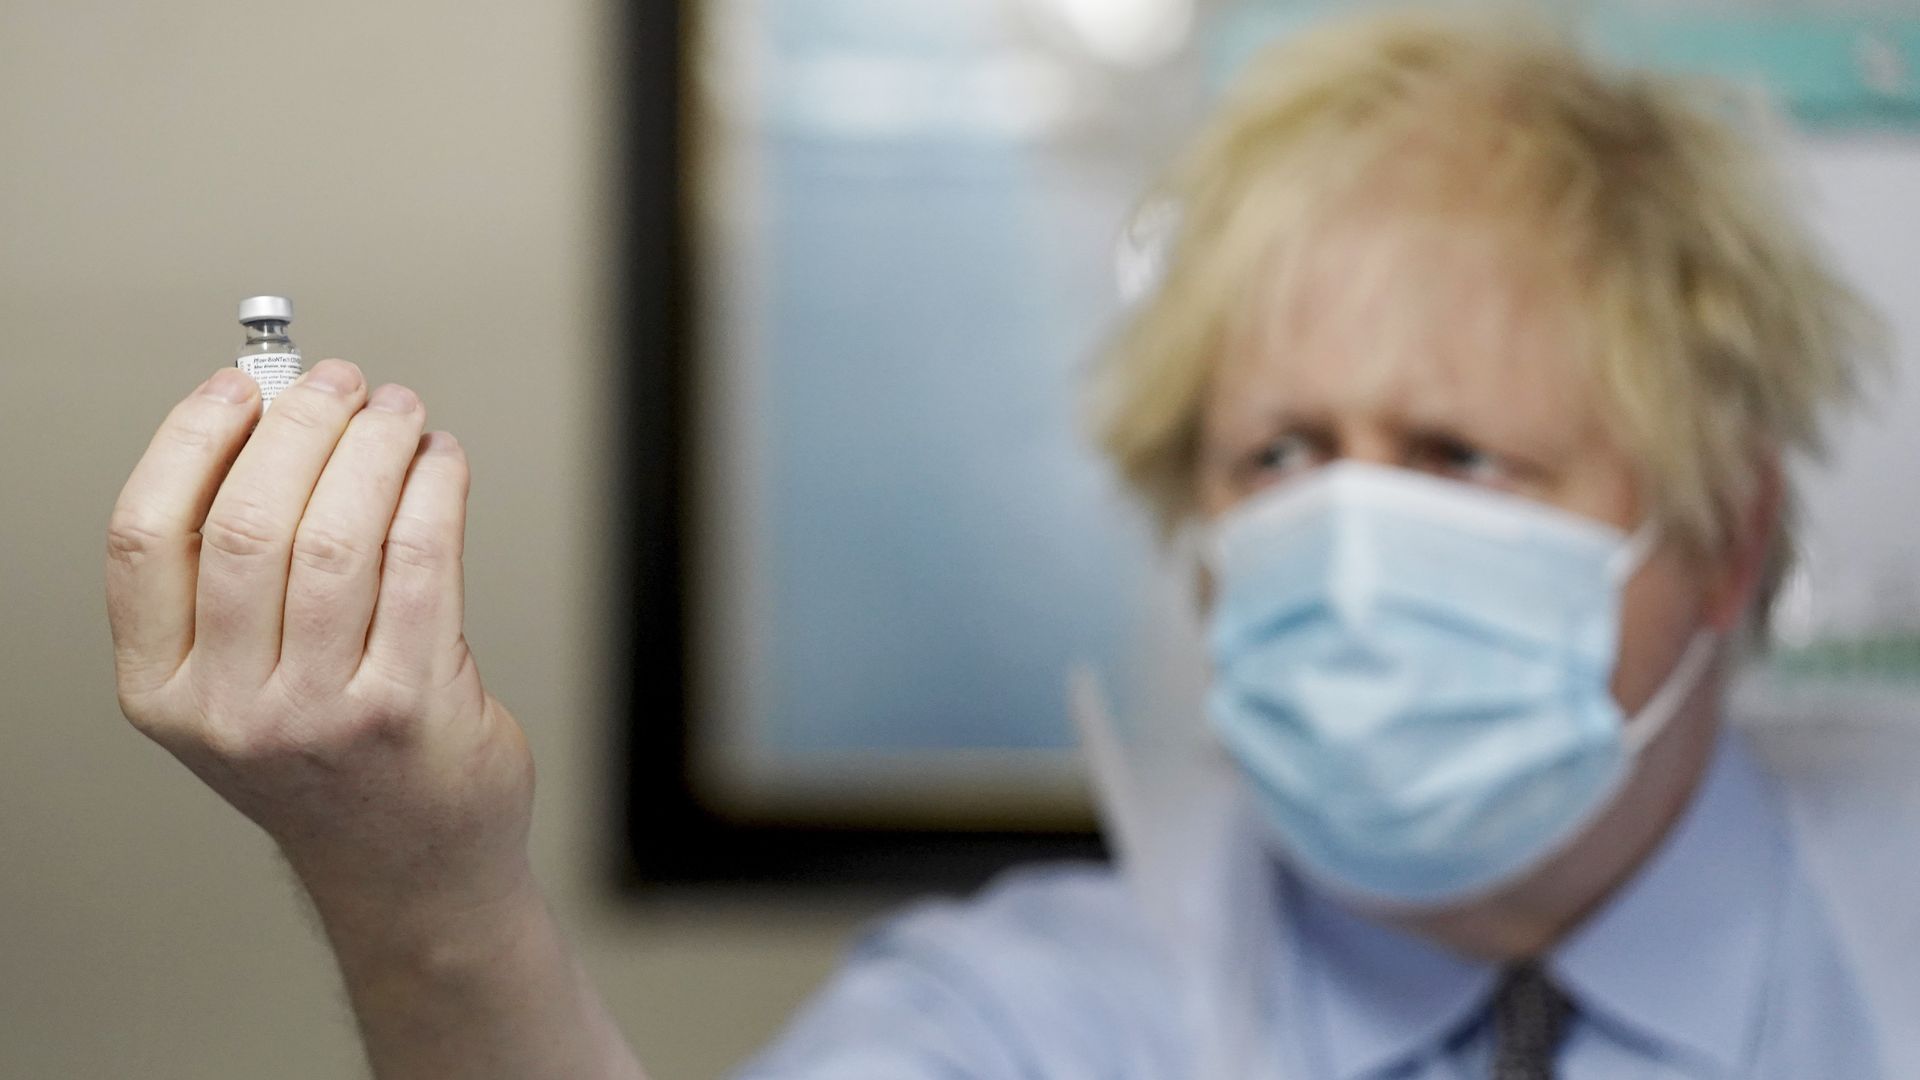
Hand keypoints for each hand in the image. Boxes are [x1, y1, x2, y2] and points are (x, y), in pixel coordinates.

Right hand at [106, 360, 532, 909]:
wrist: (409, 867)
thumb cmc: (331, 758)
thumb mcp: (239, 685)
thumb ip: (235, 577)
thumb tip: (272, 421)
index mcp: (162, 690)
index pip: (145, 536)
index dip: (191, 440)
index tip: (239, 386)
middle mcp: (230, 709)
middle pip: (249, 522)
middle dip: (303, 426)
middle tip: (343, 384)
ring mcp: (319, 714)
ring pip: (338, 534)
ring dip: (377, 447)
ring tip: (401, 414)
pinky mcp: (408, 707)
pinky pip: (420, 561)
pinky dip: (434, 490)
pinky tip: (440, 464)